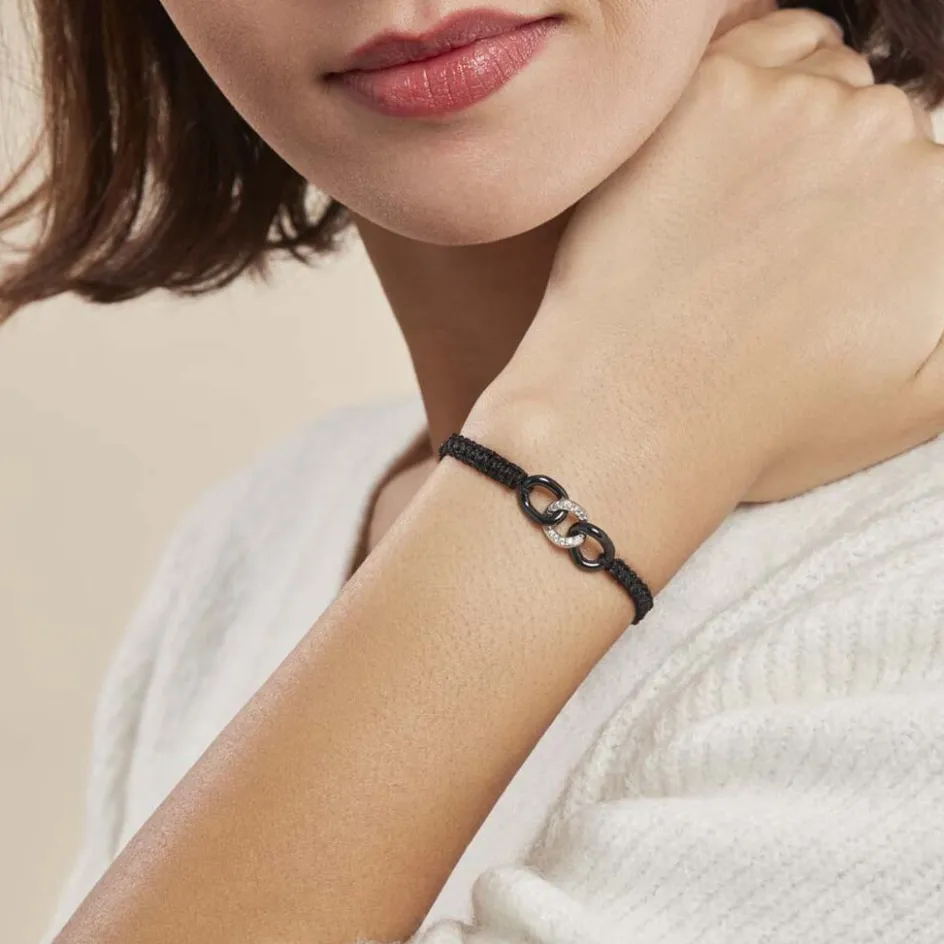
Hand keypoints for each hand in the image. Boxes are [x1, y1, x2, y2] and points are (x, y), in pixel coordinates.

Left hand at [472, 7, 943, 515]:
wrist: (636, 414)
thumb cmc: (766, 425)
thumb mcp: (922, 398)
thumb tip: (936, 249)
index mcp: (938, 209)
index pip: (920, 177)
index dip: (867, 221)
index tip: (818, 256)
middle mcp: (885, 139)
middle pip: (875, 125)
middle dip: (834, 173)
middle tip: (767, 243)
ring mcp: (796, 106)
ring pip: (820, 79)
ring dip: (791, 124)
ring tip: (732, 206)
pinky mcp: (711, 91)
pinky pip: (757, 45)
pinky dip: (750, 80)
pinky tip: (720, 141)